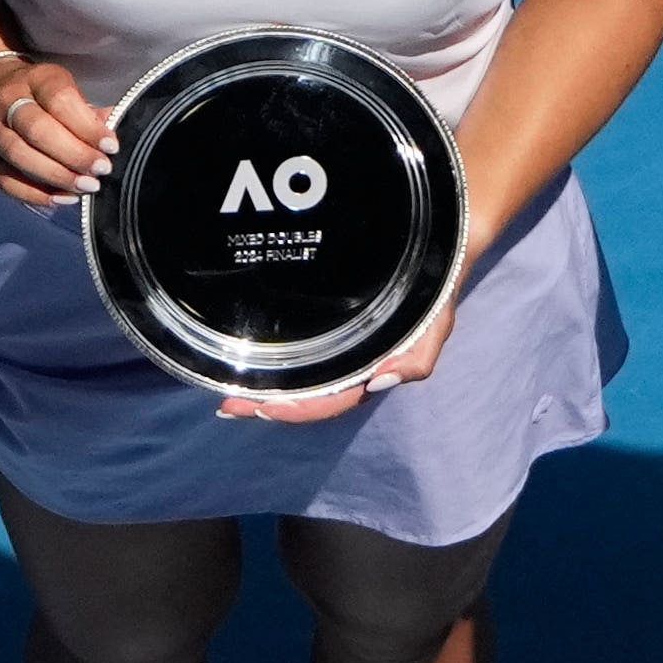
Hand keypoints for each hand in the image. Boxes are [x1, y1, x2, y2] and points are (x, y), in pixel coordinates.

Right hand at [0, 47, 113, 208]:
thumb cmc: (37, 94)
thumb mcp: (61, 88)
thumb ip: (86, 112)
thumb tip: (112, 132)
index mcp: (33, 79)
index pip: (59, 100)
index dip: (87, 126)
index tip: (111, 146)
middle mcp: (4, 101)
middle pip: (37, 129)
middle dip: (74, 154)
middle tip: (100, 171)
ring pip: (20, 155)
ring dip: (57, 176)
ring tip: (86, 186)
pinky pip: (5, 181)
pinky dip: (35, 193)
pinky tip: (61, 198)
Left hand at [213, 272, 452, 422]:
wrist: (434, 251)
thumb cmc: (432, 288)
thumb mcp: (434, 321)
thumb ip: (416, 356)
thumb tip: (382, 381)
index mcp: (373, 372)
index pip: (330, 402)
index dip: (298, 410)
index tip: (264, 408)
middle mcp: (352, 367)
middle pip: (305, 398)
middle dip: (267, 405)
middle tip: (229, 406)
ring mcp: (339, 350)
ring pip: (298, 381)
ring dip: (264, 391)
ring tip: (230, 394)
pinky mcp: (328, 329)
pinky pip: (298, 355)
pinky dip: (271, 365)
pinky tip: (246, 364)